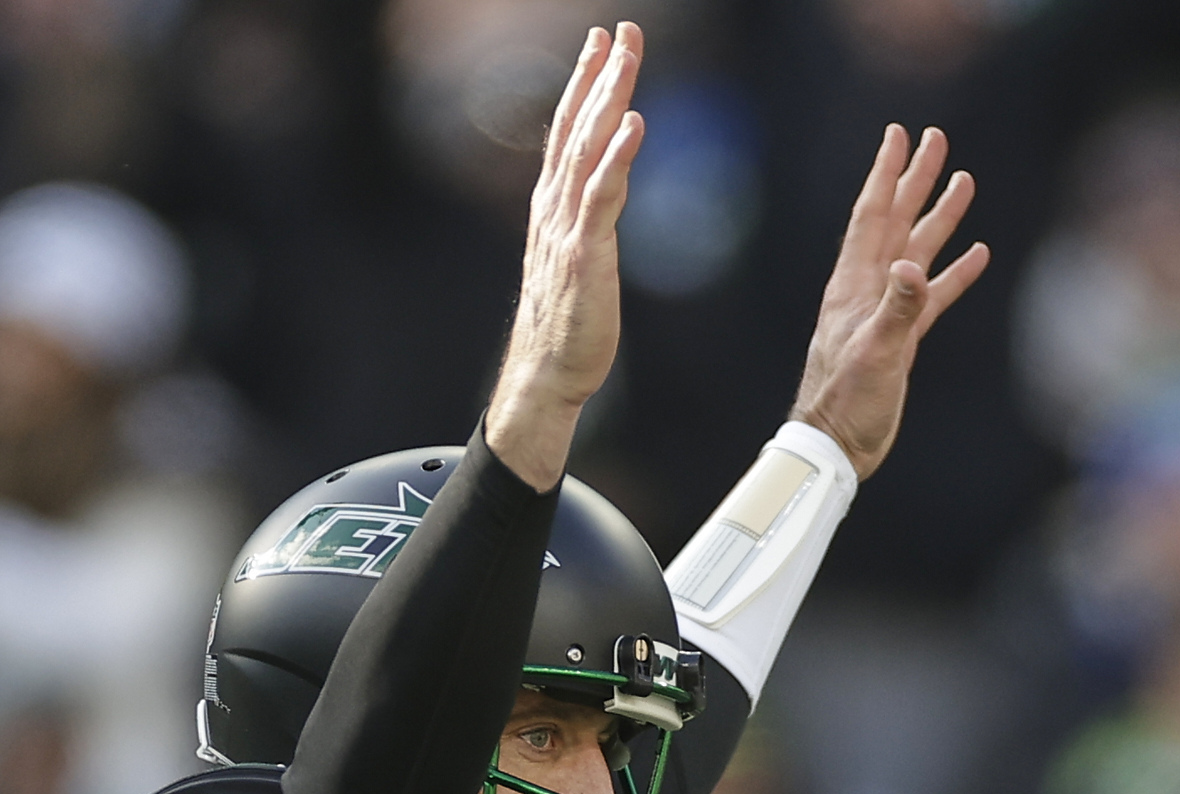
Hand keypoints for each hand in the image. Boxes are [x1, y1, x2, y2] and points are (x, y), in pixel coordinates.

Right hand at [485, 22, 645, 491]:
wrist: (547, 374)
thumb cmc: (566, 326)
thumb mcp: (577, 261)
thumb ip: (588, 219)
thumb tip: (607, 186)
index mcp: (552, 208)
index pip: (568, 133)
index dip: (585, 86)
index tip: (602, 44)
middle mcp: (553, 209)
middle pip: (576, 128)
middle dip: (598, 76)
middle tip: (618, 30)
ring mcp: (565, 228)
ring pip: (587, 149)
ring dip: (607, 99)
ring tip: (625, 57)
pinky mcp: (583, 253)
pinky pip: (601, 195)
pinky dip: (616, 156)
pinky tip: (633, 123)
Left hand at [790, 125, 989, 481]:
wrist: (838, 445)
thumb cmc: (847, 402)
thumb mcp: (875, 354)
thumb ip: (897, 310)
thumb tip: (914, 268)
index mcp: (855, 286)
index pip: (872, 216)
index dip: (886, 174)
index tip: (900, 134)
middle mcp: (868, 291)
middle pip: (896, 221)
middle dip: (916, 180)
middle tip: (937, 140)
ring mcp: (885, 313)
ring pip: (917, 252)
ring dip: (939, 218)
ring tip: (965, 183)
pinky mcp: (901, 338)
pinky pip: (931, 295)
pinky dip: (953, 273)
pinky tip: (975, 255)